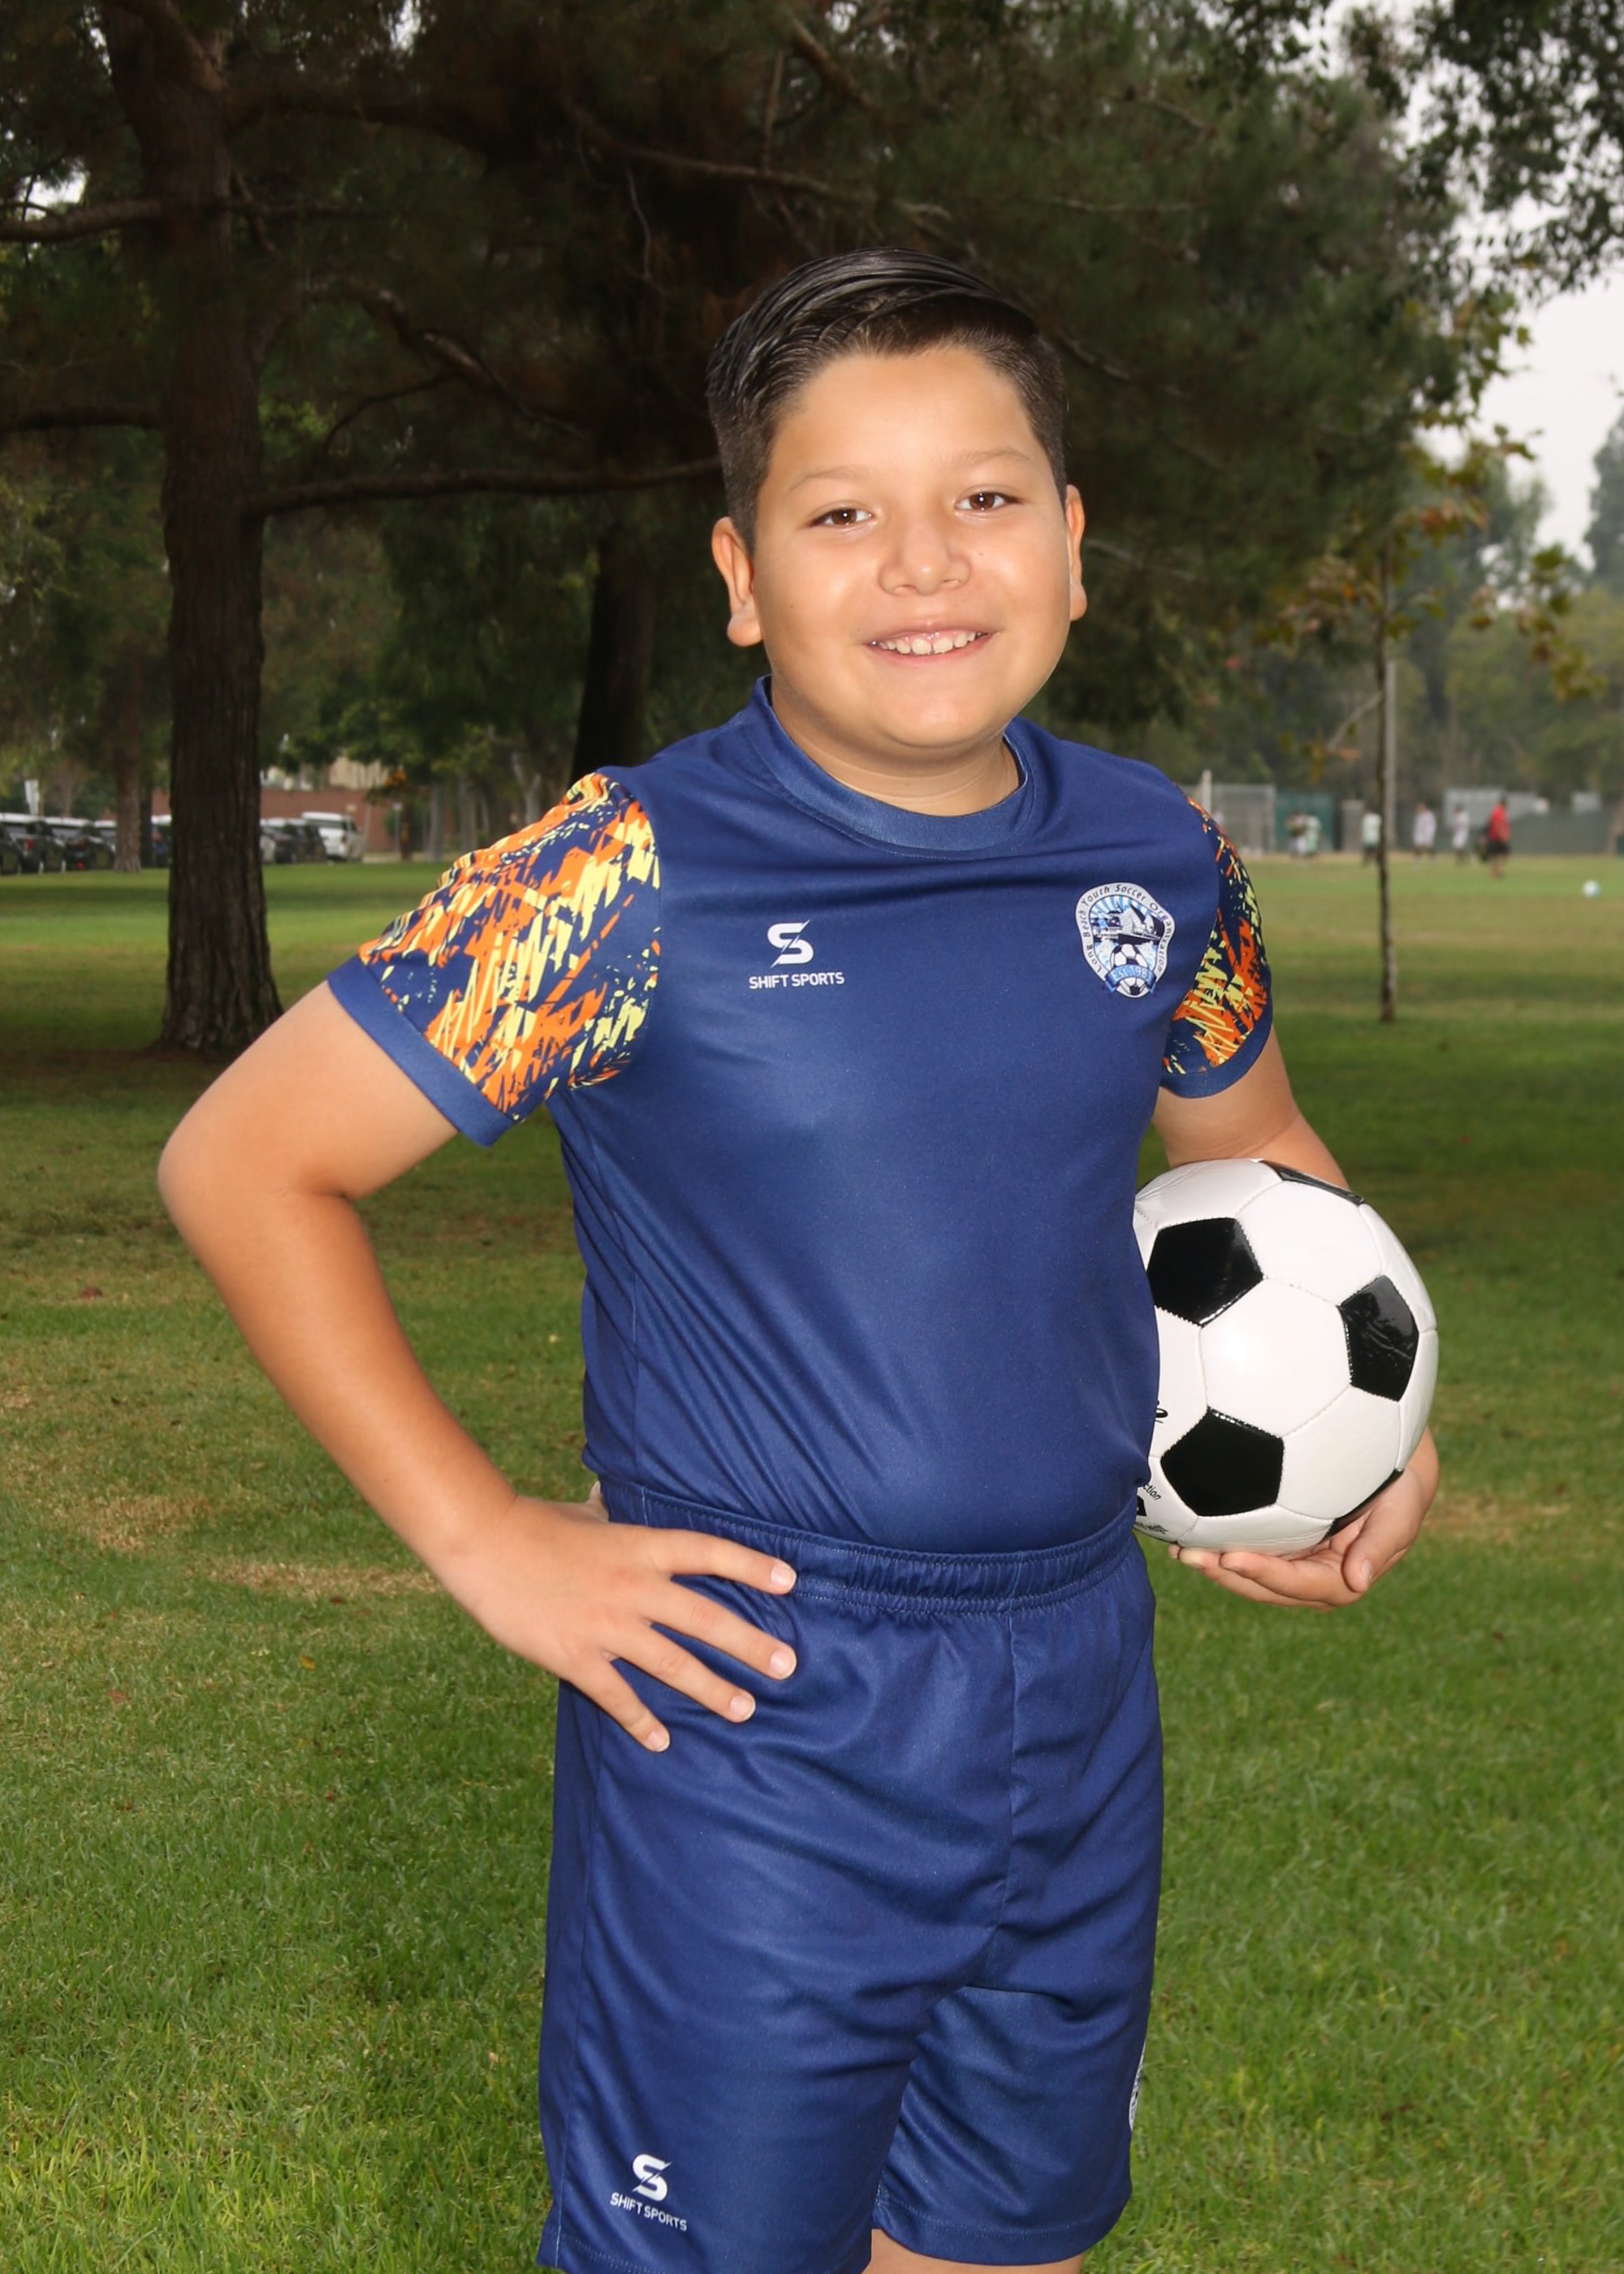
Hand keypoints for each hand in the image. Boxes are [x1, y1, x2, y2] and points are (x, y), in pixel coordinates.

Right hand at [434, 1486, 797, 1749]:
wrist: (483, 1544)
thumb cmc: (533, 1524)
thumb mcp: (583, 1513)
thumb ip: (606, 1511)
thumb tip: (610, 1492)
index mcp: (638, 1546)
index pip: (707, 1553)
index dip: (751, 1566)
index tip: (790, 1581)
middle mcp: (632, 1586)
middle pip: (704, 1618)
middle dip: (749, 1643)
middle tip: (787, 1664)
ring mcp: (605, 1624)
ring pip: (671, 1663)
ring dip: (711, 1689)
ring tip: (745, 1708)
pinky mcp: (574, 1656)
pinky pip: (616, 1695)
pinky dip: (640, 1721)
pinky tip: (661, 1742)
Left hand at [1166, 1429, 1437, 1608]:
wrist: (1391, 1449)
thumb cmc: (1401, 1474)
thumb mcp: (1403, 1503)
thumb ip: (1382, 1542)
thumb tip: (1358, 1582)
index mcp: (1344, 1575)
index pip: (1301, 1584)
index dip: (1265, 1575)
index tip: (1230, 1557)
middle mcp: (1315, 1573)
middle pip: (1267, 1587)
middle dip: (1228, 1576)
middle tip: (1190, 1556)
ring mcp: (1295, 1557)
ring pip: (1250, 1572)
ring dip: (1216, 1565)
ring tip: (1179, 1550)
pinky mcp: (1280, 1538)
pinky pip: (1247, 1546)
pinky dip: (1219, 1542)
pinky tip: (1187, 1528)